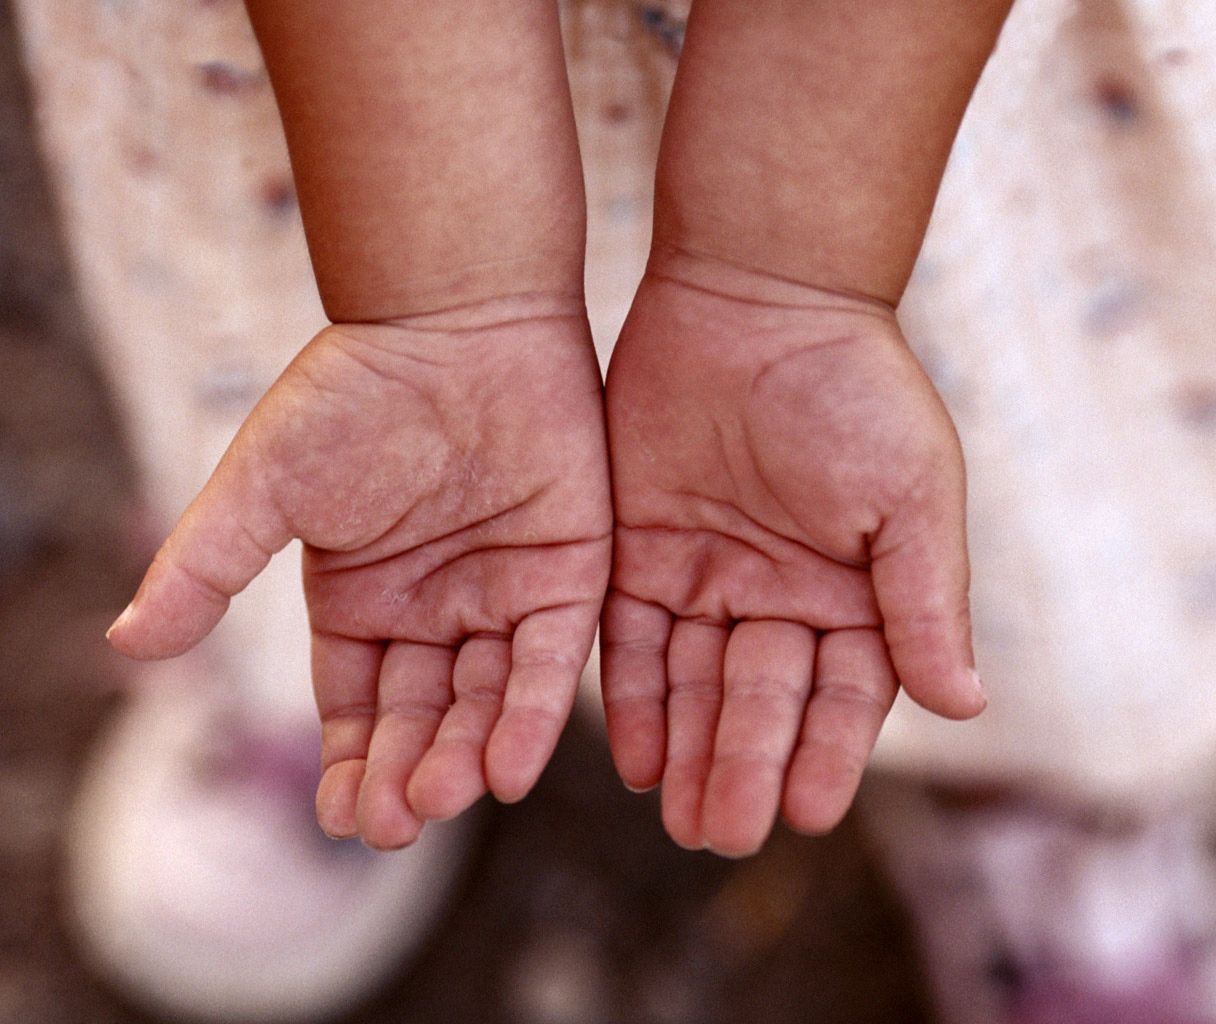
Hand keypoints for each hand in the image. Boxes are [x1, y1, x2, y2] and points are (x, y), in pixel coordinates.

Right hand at [107, 295, 611, 848]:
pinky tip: (508, 768)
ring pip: (486, 699)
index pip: (356, 706)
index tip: (340, 817)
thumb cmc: (355, 393)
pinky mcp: (569, 572)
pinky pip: (552, 659)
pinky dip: (532, 714)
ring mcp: (503, 594)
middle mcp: (436, 609)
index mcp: (365, 600)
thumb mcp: (266, 485)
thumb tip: (125, 645)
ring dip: (466, 755)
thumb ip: (208, 567)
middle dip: (406, 772)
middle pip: (422, 716)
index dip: (349, 761)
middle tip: (392, 826)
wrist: (458, 319)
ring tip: (441, 800)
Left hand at [602, 255, 983, 856]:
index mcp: (858, 594)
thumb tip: (966, 706)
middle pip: (761, 701)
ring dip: (688, 750)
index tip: (806, 813)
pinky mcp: (643, 552)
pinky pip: (632, 638)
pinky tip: (631, 754)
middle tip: (722, 834)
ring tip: (677, 816)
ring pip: (696, 684)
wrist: (759, 295)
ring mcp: (709, 578)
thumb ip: (927, 598)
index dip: (825, 753)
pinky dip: (632, 694)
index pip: (844, 695)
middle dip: (745, 766)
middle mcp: (782, 600)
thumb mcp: (910, 492)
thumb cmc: (855, 388)